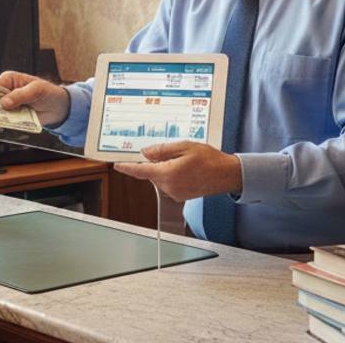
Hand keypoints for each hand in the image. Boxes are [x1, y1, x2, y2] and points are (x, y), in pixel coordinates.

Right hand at [0, 71, 69, 125]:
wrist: (58, 108)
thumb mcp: (36, 90)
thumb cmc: (48, 93)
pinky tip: (1, 128)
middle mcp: (5, 92)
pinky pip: (4, 121)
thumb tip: (4, 102)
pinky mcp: (12, 117)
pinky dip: (3, 125)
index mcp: (8, 79)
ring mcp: (8, 105)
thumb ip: (20, 95)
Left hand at [113, 142, 241, 201]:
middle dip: (155, 162)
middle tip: (170, 151)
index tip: (117, 165)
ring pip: (160, 178)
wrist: (227, 175)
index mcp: (168, 174)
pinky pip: (168, 183)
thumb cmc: (209, 159)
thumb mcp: (184, 146)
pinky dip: (171, 174)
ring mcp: (175, 193)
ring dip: (165, 168)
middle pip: (151, 173)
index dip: (127, 167)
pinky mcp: (180, 196)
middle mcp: (169, 186)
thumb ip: (162, 150)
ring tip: (184, 160)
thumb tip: (145, 153)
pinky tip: (186, 168)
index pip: (141, 171)